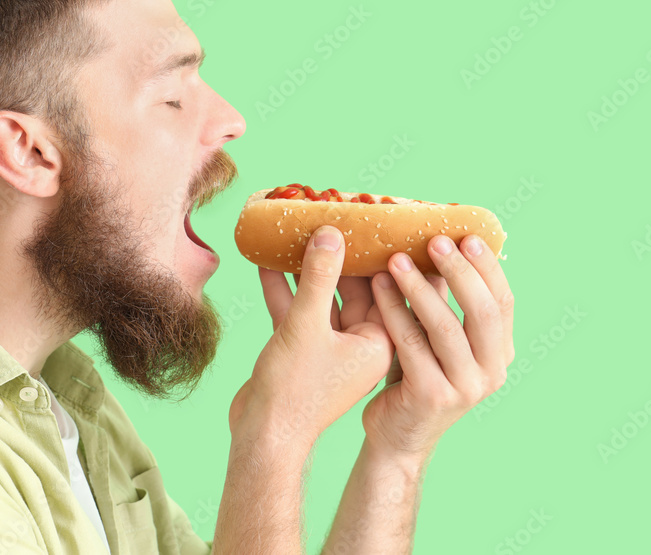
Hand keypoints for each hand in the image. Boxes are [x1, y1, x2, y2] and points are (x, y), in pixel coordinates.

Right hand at [229, 226, 394, 448]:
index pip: (389, 288)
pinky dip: (284, 287)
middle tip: (339, 214)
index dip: (385, 252)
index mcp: (378, 342)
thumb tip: (332, 233)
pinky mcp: (301, 350)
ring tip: (299, 228)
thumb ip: (321, 276)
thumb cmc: (294, 390)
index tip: (385, 220)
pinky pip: (297, 309)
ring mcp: (329, 346)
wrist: (261, 436)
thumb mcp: (307, 324)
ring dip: (308, 266)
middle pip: (355, 286)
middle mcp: (359, 343)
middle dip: (342, 253)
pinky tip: (267, 259)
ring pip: (322, 295)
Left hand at [361, 233, 514, 462]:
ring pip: (445, 327)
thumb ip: (444, 298)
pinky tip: (378, 287)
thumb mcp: (435, 335)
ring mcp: (465, 388)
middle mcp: (491, 372)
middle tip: (433, 241)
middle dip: (459, 271)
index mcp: (499, 353)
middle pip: (483, 312)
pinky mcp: (432, 397)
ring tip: (395, 259)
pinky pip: (412, 345)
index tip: (466, 236)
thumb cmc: (414, 373)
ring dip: (419, 287)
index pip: (504, 302)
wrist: (396, 435)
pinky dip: (394, 311)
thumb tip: (441, 242)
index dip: (487, 268)